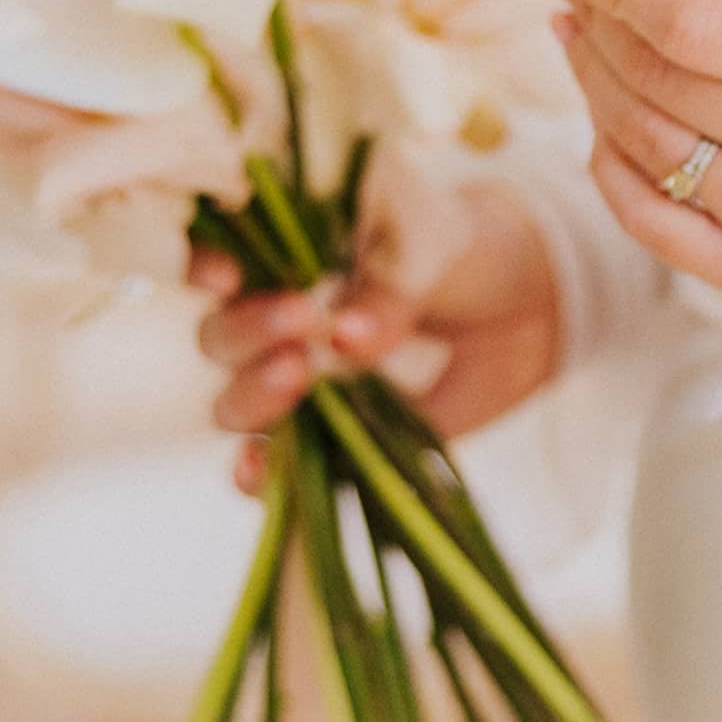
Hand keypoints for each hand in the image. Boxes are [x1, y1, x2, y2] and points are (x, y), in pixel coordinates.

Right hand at [188, 177, 560, 493]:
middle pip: (219, 337)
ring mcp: (296, 383)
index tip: (226, 275)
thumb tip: (348, 338)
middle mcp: (271, 321)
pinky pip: (275, 467)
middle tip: (303, 320)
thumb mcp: (429, 246)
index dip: (201, 264)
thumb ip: (388, 289)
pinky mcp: (326, 437)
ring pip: (236, 401)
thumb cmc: (454, 248)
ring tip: (299, 374)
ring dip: (253, 394)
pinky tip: (259, 467)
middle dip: (247, 332)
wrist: (521, 304)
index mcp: (279, 251)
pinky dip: (258, 475)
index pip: (211, 257)